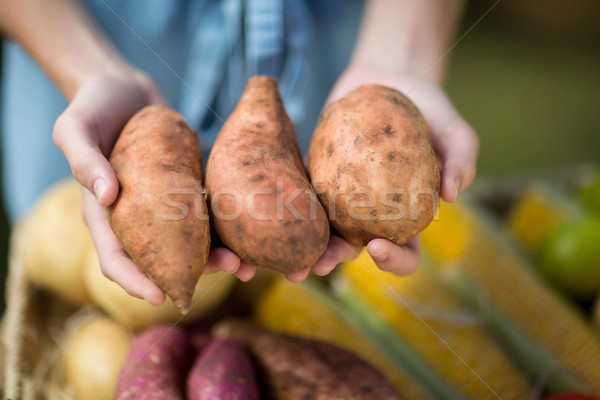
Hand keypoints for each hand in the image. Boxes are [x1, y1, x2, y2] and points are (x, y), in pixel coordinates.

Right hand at [54, 69, 254, 304]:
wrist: (124, 88)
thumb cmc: (93, 106)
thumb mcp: (75, 127)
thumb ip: (84, 159)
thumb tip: (106, 196)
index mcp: (103, 213)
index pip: (115, 259)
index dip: (135, 281)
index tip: (160, 297)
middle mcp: (136, 217)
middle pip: (162, 258)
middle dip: (194, 273)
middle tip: (228, 270)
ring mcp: (163, 205)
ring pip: (190, 243)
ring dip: (218, 256)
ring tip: (247, 263)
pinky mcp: (186, 188)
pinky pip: (206, 214)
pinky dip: (225, 229)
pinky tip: (249, 233)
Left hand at [305, 62, 478, 275]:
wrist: (390, 78)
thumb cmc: (429, 109)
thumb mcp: (454, 129)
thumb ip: (461, 158)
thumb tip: (453, 194)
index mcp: (406, 216)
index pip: (405, 251)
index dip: (394, 260)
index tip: (378, 247)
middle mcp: (372, 213)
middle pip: (355, 248)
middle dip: (337, 260)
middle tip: (322, 263)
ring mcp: (342, 196)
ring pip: (324, 229)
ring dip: (308, 246)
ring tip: (292, 255)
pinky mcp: (317, 174)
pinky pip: (302, 193)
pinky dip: (290, 206)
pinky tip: (273, 212)